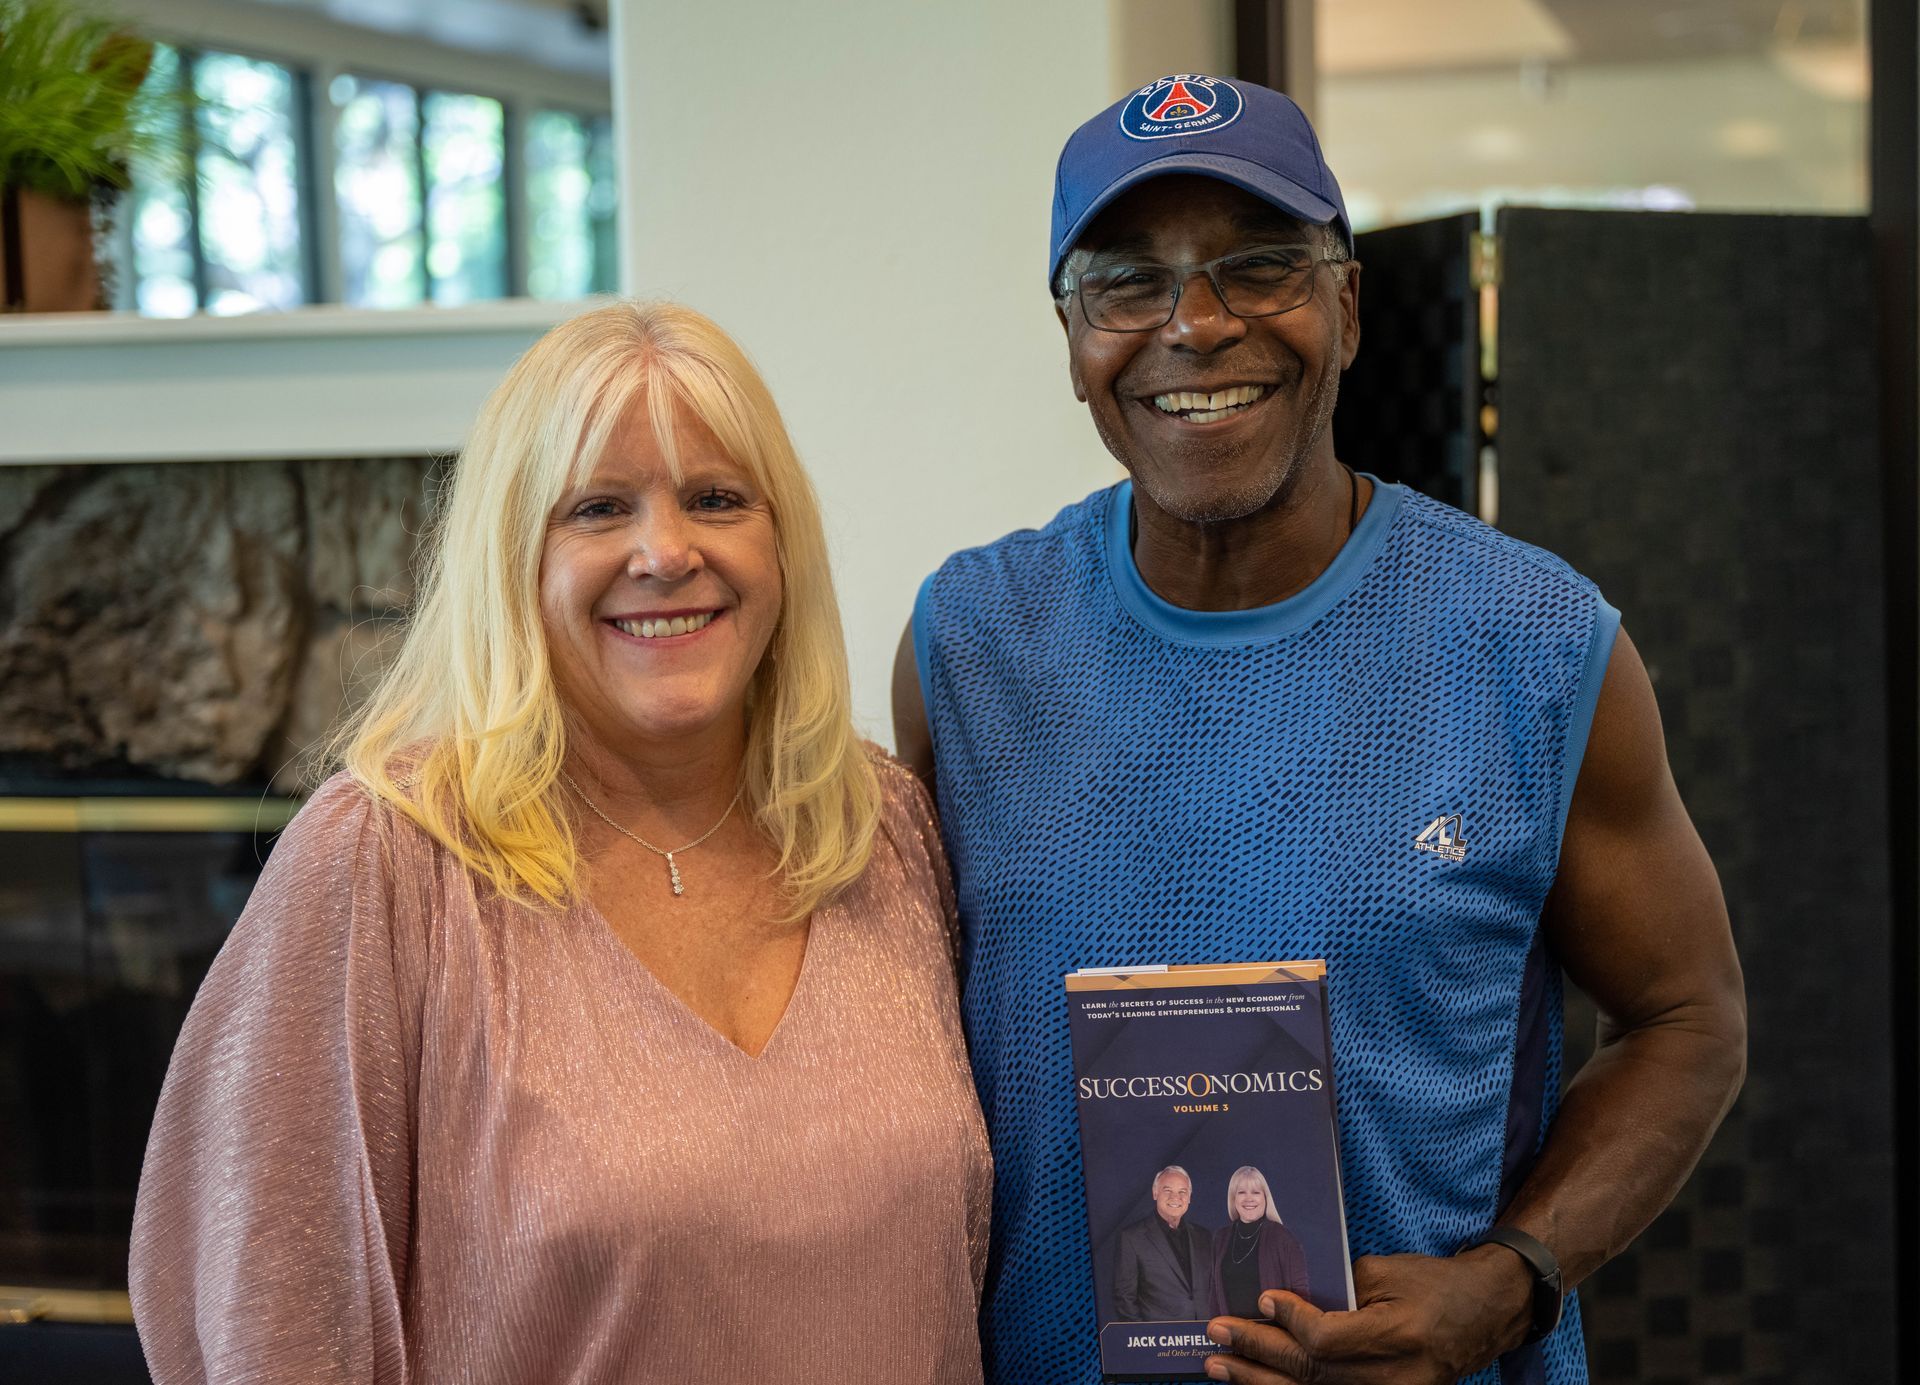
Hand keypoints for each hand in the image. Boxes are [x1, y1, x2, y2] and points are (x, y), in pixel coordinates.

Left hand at [1202, 1246, 1532, 1383]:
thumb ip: (1339, 1290)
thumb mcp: (1389, 1272)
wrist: (1484, 1315)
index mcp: (1399, 1336)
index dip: (1290, 1323)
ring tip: (1220, 1367)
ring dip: (1261, 1382)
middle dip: (1258, 1353)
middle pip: (1313, 1373)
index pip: (1329, 1341)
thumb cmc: (1435, 1283)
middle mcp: (1395, 1377)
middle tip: (1217, 1333)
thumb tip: (1285, 1301)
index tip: (1263, 1300)